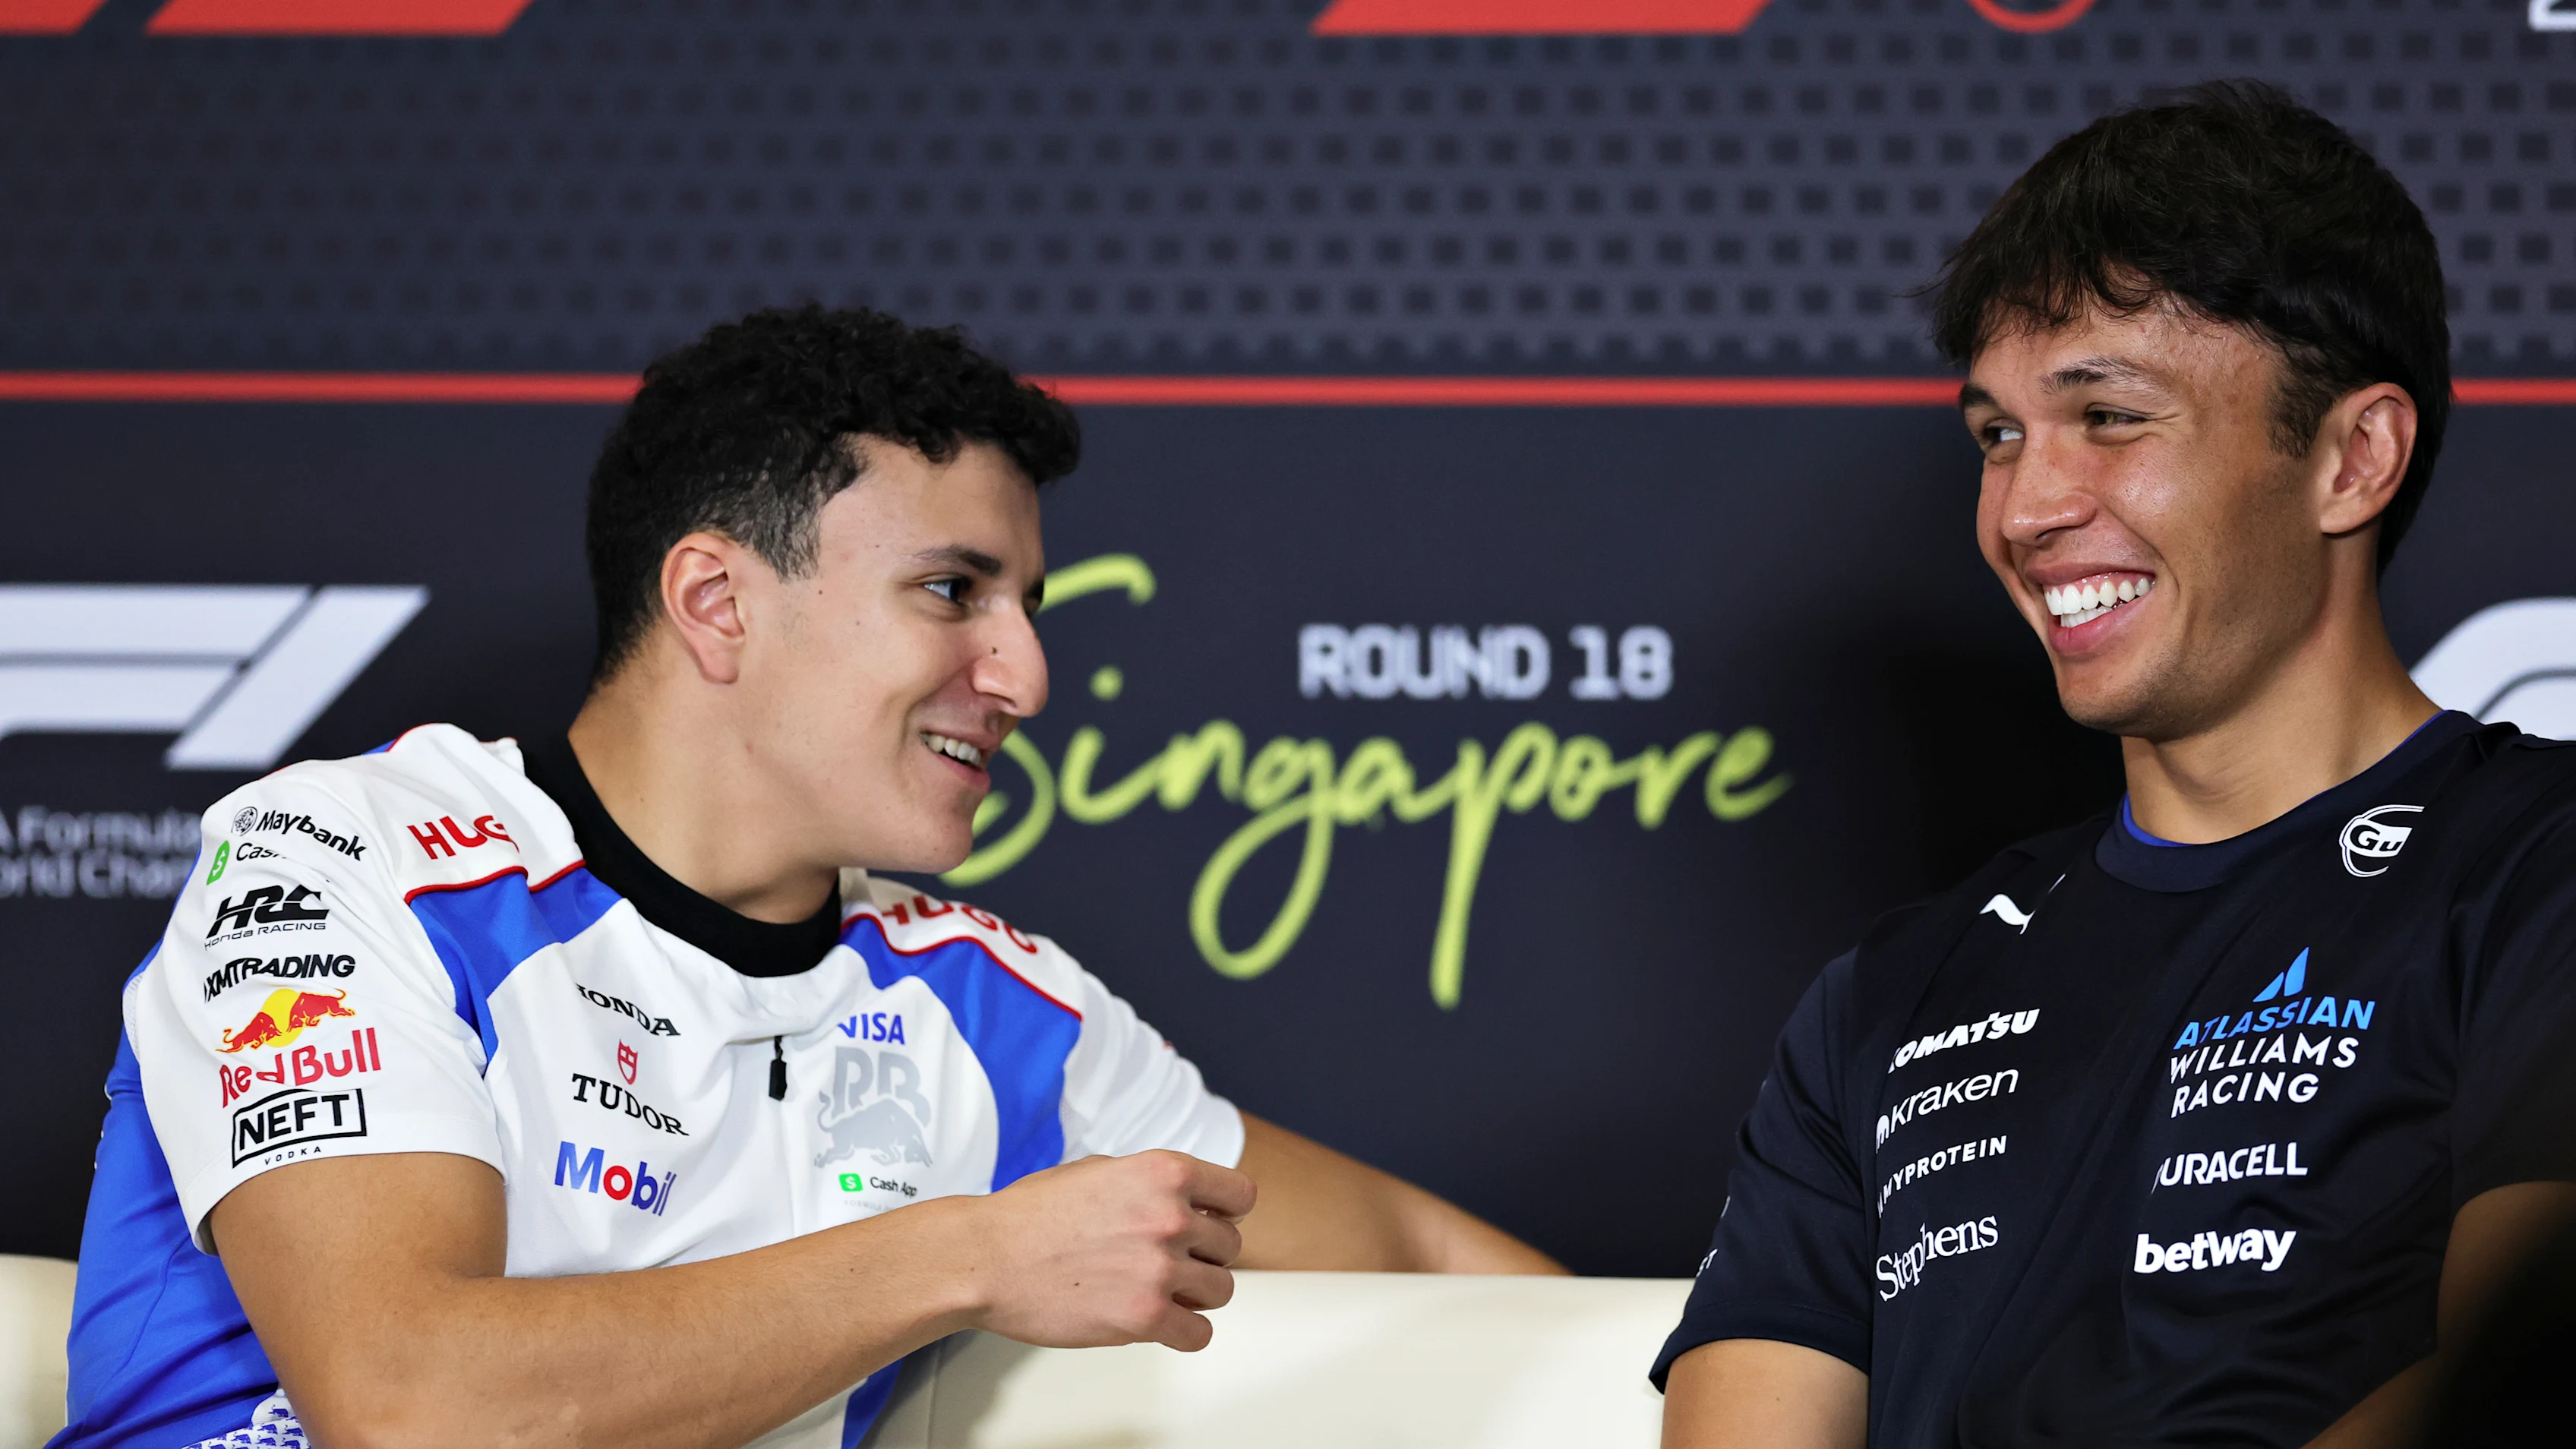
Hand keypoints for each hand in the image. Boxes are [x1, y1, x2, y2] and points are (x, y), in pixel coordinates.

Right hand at [963, 1150, 1255, 1351]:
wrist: (985, 1258)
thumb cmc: (1029, 1216)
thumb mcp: (1099, 1170)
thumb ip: (1151, 1184)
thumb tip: (1188, 1200)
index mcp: (1164, 1172)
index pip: (1241, 1196)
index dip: (1226, 1213)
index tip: (1210, 1224)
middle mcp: (1169, 1217)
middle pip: (1230, 1247)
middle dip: (1202, 1255)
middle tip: (1166, 1261)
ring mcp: (1159, 1269)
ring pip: (1221, 1290)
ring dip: (1194, 1294)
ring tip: (1157, 1290)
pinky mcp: (1143, 1317)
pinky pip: (1199, 1334)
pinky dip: (1183, 1332)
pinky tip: (1158, 1322)